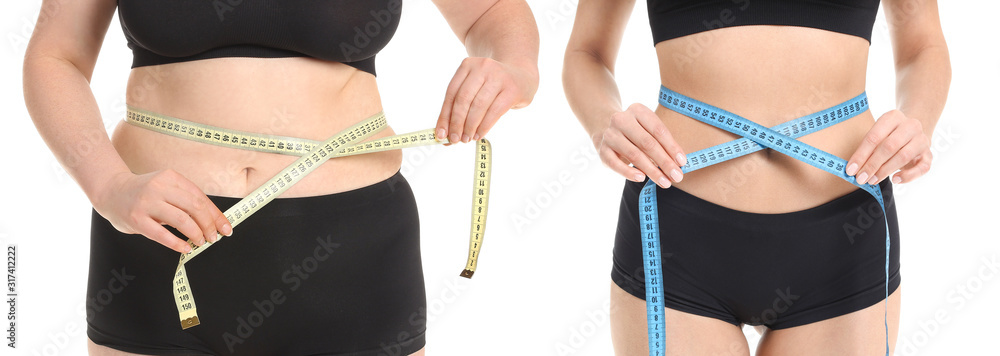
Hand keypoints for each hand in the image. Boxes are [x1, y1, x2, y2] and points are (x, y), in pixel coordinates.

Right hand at [92, 170, 232, 252]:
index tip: (226, 229)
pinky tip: (185, 248)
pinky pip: (161, 234)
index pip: (200, 197)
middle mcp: (159, 187)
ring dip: (196, 234)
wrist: (110, 191)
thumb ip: (186, 200)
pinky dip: (177, 243)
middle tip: (213, 238)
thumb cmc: (145, 193)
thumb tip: (215, 221)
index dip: (216, 215)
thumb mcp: (167, 188)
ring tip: (200, 242)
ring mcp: (146, 203)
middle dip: (209, 225)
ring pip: (181, 220)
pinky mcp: (136, 219)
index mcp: (171, 177)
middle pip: (195, 207)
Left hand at [435, 57, 536, 144]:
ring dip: (470, 126)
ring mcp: (499, 77)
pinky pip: (494, 112)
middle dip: (457, 122)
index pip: (451, 93)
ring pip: (478, 106)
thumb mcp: (475, 88)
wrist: (522, 76)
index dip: (445, 116)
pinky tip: (479, 134)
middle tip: (454, 139)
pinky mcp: (512, 90)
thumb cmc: (492, 87)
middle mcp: (482, 67)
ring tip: (467, 139)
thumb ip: (459, 108)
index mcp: (467, 65)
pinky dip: (484, 126)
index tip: (440, 134)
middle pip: (463, 99)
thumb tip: (444, 135)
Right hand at [597, 103, 686, 188]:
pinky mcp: (601, 150)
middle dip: (664, 162)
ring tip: (665, 182)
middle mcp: (621, 120)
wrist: (603, 126)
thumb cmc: (634, 131)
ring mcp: (609, 135)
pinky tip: (641, 179)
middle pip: (647, 143)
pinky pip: (615, 164)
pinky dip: (629, 172)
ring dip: (651, 171)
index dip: (672, 147)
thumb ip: (661, 142)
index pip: (658, 130)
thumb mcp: (647, 128)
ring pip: (634, 154)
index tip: (682, 162)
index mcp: (637, 110)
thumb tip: (678, 163)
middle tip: (677, 176)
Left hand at [846, 110, 931, 184]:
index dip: (861, 155)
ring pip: (903, 156)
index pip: (874, 136)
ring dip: (885, 171)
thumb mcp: (877, 135)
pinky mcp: (929, 154)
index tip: (850, 170)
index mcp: (893, 117)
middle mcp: (910, 125)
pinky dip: (908, 176)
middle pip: (889, 146)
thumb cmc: (888, 136)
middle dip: (872, 164)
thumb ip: (866, 149)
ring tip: (872, 180)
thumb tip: (852, 169)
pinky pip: (921, 168)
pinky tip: (895, 180)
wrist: (913, 133)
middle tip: (860, 178)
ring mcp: (922, 140)